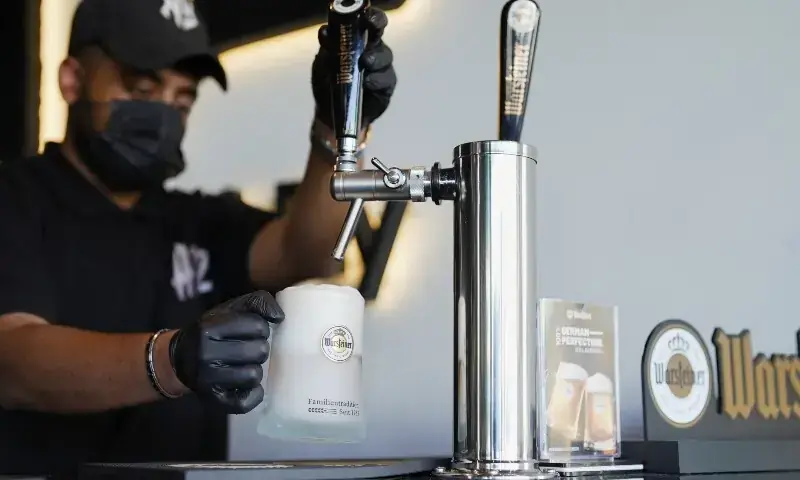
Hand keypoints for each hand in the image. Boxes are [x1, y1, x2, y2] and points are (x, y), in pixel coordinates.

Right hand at [168, 291, 284, 413]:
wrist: (180, 359)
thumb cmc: (213, 331)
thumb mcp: (230, 308)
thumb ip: (258, 302)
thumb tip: (279, 317)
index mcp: (209, 327)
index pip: (257, 325)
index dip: (261, 328)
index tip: (252, 332)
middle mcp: (205, 354)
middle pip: (259, 351)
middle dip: (259, 349)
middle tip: (248, 350)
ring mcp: (207, 380)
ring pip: (254, 375)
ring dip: (254, 369)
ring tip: (244, 365)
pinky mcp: (214, 401)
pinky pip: (247, 401)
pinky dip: (253, 393)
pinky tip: (246, 385)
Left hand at [312, 7, 396, 128]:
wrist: (331, 113)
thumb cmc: (328, 84)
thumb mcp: (323, 65)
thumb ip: (327, 49)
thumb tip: (325, 32)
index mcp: (357, 40)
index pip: (367, 21)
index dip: (371, 16)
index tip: (367, 16)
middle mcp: (372, 49)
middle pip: (380, 34)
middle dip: (377, 28)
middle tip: (371, 28)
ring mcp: (381, 68)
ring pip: (384, 57)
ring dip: (375, 58)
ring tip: (365, 63)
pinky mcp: (386, 87)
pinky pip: (385, 80)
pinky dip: (376, 80)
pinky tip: (368, 83)